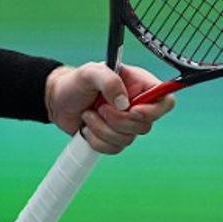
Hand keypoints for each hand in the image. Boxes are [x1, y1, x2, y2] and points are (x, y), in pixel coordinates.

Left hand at [44, 63, 175, 153]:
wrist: (56, 101)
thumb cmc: (74, 82)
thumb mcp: (90, 72)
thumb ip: (109, 80)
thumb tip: (125, 103)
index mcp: (138, 85)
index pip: (166, 100)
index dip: (154, 110)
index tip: (132, 110)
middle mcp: (137, 105)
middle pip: (145, 125)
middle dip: (118, 120)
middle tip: (100, 107)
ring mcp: (126, 123)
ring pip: (128, 139)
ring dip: (103, 129)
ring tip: (88, 114)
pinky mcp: (114, 137)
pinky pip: (115, 148)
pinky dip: (97, 140)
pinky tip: (87, 127)